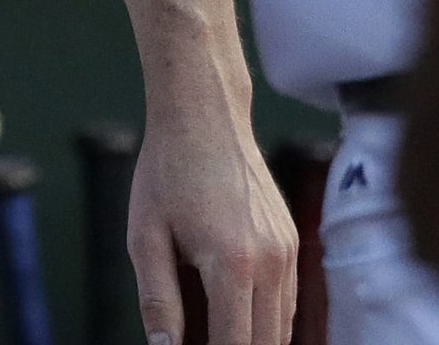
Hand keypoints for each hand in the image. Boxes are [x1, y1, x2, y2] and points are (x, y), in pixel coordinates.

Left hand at [128, 95, 297, 344]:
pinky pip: (286, 301)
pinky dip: (264, 319)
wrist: (205, 116)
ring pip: (281, 328)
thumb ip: (158, 300)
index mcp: (232, 264)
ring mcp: (288, 252)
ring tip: (211, 328)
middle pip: (264, 344)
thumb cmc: (166, 173)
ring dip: (250, 339)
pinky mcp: (293, 242)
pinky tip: (232, 314)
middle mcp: (271, 262)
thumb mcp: (145, 237)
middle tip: (199, 338)